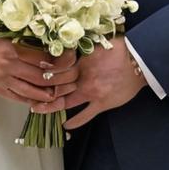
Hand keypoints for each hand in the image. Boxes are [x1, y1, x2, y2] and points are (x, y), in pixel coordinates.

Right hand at [0, 34, 79, 105]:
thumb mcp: (6, 34)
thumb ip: (24, 41)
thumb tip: (48, 49)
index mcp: (13, 48)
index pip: (42, 58)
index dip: (59, 61)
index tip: (70, 61)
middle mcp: (9, 65)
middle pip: (40, 76)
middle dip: (59, 80)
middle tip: (71, 81)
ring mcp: (3, 79)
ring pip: (31, 91)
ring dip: (48, 94)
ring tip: (59, 94)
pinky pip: (18, 98)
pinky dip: (32, 100)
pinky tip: (41, 100)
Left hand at [30, 38, 144, 128]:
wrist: (139, 61)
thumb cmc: (120, 49)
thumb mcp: (96, 45)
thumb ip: (81, 50)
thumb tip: (67, 45)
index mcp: (80, 62)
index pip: (56, 68)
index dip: (44, 71)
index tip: (34, 71)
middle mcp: (82, 78)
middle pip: (57, 85)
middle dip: (42, 89)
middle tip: (29, 92)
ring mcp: (91, 93)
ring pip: (66, 102)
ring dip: (51, 106)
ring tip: (37, 108)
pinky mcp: (102, 104)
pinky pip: (85, 115)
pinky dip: (74, 122)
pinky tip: (64, 125)